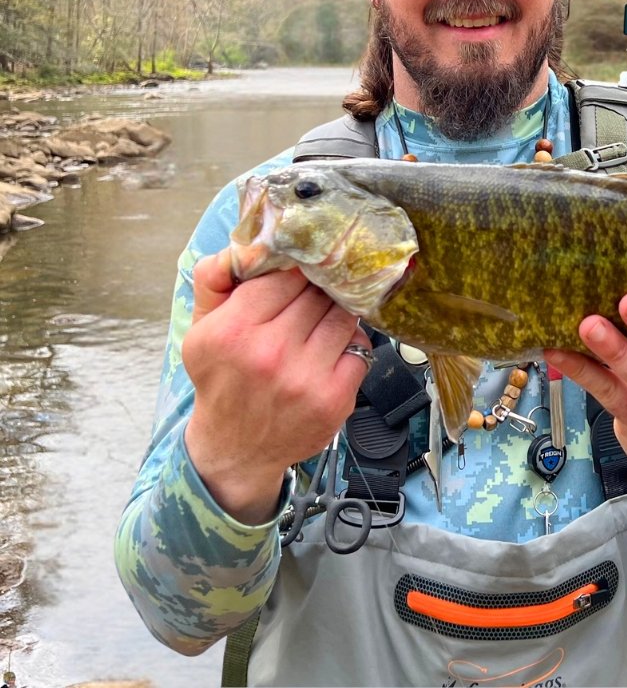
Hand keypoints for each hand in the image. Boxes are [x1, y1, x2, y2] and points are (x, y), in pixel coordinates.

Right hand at [182, 249, 370, 523]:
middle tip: (312, 296)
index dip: (294, 272)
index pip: (284, 274)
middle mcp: (269, 353)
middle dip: (317, 290)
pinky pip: (361, 347)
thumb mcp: (201, 328)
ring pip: (342, 315)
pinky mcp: (335, 398)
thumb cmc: (221, 378)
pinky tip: (330, 352)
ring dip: (336, 314)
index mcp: (232, 330)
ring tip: (320, 323)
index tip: (298, 273)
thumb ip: (216, 278)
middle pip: (316, 292)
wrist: (235, 449)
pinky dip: (350, 344)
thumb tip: (247, 241)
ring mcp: (306, 378)